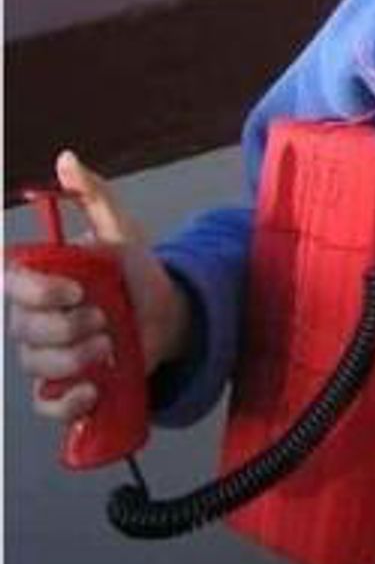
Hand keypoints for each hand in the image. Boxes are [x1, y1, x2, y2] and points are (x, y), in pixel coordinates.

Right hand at [5, 151, 192, 423]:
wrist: (170, 315)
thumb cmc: (137, 273)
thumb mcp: (121, 229)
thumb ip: (93, 195)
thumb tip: (66, 159)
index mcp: (42, 280)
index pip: (13, 285)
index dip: (40, 292)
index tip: (77, 290)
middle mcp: (36, 319)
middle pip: (24, 330)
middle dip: (70, 327)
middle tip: (106, 319)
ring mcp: (48, 355)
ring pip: (38, 365)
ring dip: (77, 358)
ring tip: (111, 344)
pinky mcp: (66, 387)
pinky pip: (48, 404)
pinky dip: (69, 401)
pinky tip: (94, 387)